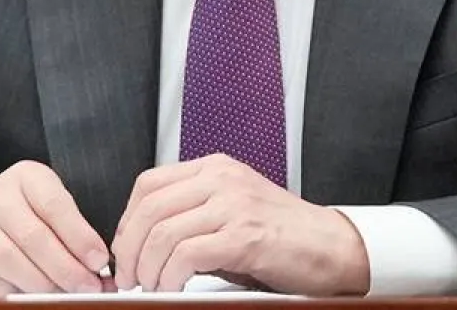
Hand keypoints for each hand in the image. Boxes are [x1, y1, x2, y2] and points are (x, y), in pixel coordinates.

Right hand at [0, 160, 109, 296]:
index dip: (79, 237)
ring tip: (62, 293)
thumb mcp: (53, 208)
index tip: (98, 261)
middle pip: (34, 236)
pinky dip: (10, 290)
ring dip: (41, 283)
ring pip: (10, 259)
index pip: (55, 206)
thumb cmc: (28, 213)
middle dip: (65, 268)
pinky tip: (28, 293)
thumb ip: (75, 231)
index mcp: (27, 177)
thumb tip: (98, 265)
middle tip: (86, 286)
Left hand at [111, 154, 368, 295]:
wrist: (332, 247)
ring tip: (152, 287)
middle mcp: (221, 179)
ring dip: (148, 269)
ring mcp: (233, 205)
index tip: (124, 250)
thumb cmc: (284, 236)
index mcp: (215, 168)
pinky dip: (170, 277)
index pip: (149, 184)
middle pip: (149, 208)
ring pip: (163, 232)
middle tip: (129, 277)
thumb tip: (146, 242)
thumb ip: (194, 214)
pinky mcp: (244, 236)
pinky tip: (173, 288)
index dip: (127, 221)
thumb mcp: (232, 211)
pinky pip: (187, 254)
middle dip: (130, 250)